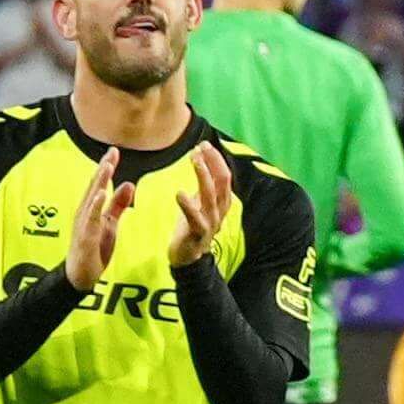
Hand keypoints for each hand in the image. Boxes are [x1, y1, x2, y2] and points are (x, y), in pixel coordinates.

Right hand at [63, 146, 131, 290]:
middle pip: (94, 186)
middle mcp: (85, 212)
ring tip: (107, 166)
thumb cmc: (94, 248)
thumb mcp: (111, 223)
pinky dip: (95, 204)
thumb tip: (128, 185)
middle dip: (103, 168)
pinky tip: (100, 193)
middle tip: (112, 152)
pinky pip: (90, 218)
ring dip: (99, 181)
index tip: (115, 151)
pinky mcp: (85, 235)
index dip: (107, 167)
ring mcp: (83, 223)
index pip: (100, 183)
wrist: (81, 275)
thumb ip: (118, 205)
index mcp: (92, 208)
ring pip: (91, 198)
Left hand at [165, 144, 233, 266]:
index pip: (224, 176)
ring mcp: (211, 222)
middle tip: (201, 147)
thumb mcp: (199, 204)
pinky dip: (188, 205)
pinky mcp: (198, 233)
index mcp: (221, 203)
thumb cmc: (192, 228)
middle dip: (213, 162)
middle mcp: (220, 210)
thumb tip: (203, 165)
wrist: (188, 258)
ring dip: (203, 175)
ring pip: (211, 195)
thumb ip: (203, 188)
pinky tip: (179, 193)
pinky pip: (195, 217)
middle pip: (222, 182)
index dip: (216, 160)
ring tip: (194, 160)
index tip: (203, 145)